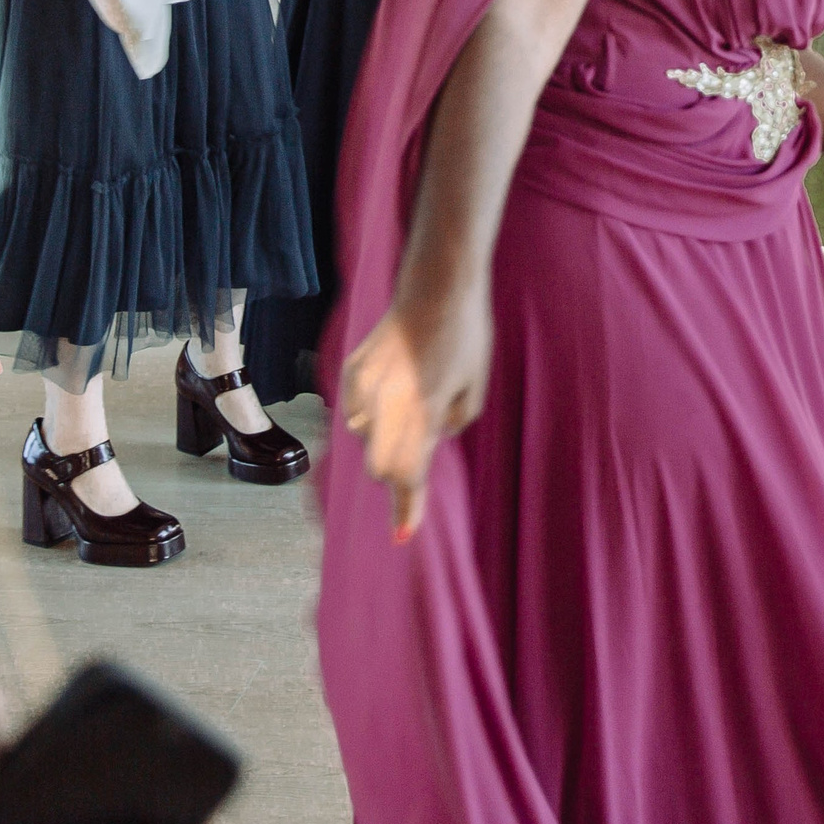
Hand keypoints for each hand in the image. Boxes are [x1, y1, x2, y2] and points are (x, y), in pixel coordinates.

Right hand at [341, 293, 494, 541]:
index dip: (406, 507)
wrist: (436, 289)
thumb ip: (451, 425)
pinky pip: (357, 411)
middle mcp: (385, 403)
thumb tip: (428, 441)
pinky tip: (397, 381)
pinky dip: (374, 410)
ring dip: (387, 434)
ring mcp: (361, 387)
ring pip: (365, 438)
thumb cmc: (466, 337)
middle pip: (380, 466)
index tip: (402, 535)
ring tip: (416, 393)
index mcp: (421, 410)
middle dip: (399, 468)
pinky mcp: (349, 371)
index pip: (408, 473)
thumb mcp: (474, 389)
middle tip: (423, 440)